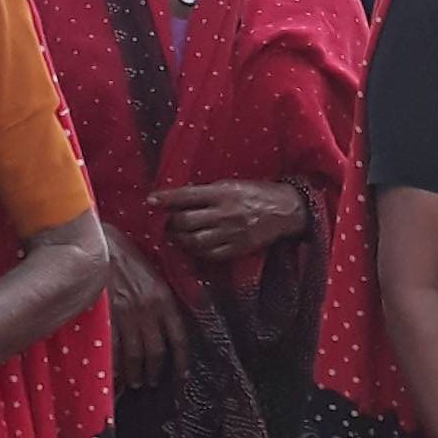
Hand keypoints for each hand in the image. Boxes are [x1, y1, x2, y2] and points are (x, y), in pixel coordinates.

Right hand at [105, 233, 181, 393]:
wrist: (100, 245)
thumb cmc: (127, 257)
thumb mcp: (155, 275)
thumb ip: (165, 299)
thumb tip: (176, 320)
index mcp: (164, 300)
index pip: (179, 339)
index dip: (181, 362)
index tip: (182, 376)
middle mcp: (149, 310)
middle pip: (156, 352)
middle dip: (155, 372)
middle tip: (152, 381)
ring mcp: (127, 316)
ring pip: (135, 355)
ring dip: (136, 373)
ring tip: (135, 382)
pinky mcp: (107, 318)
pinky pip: (114, 350)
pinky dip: (116, 366)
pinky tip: (116, 375)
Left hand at [158, 178, 307, 267]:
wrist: (286, 210)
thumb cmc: (257, 192)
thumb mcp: (232, 184)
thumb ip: (208, 192)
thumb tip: (181, 199)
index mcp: (223, 192)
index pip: (186, 196)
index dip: (166, 199)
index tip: (151, 201)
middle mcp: (225, 213)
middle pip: (186, 221)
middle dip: (171, 223)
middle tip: (168, 222)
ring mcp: (231, 233)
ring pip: (194, 240)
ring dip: (180, 239)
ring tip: (177, 235)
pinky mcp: (237, 248)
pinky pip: (209, 254)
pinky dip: (196, 251)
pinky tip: (193, 245)